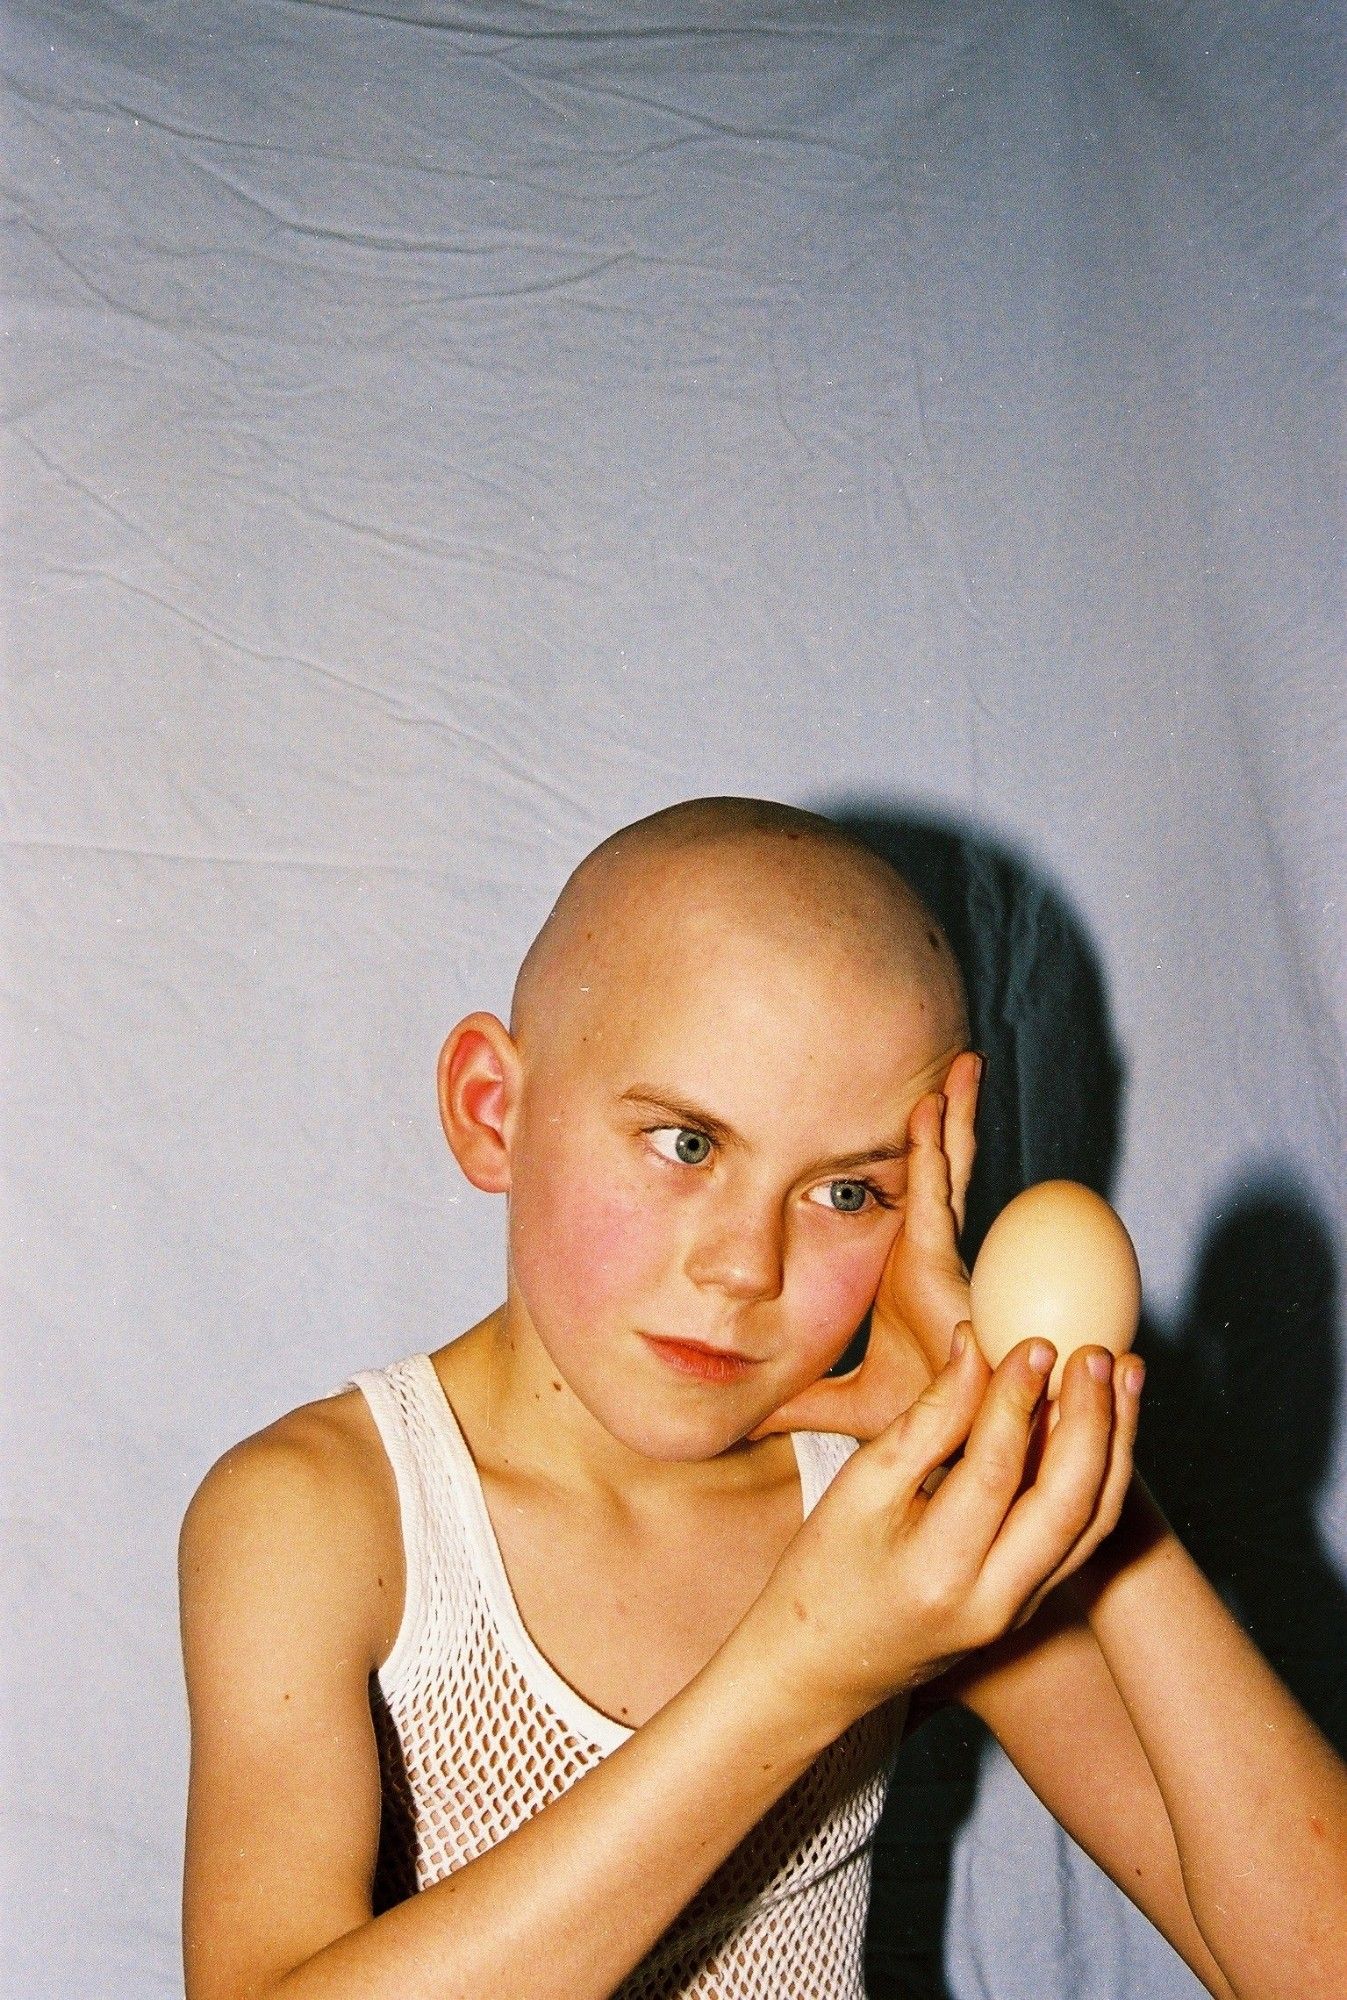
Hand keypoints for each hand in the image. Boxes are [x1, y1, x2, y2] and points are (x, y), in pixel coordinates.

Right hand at [751, 1327, 1141, 1732]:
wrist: (824, 1666)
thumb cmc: (825, 1571)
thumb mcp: (858, 1488)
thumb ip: (926, 1420)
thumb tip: (976, 1349)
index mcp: (938, 1572)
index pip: (994, 1471)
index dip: (1017, 1400)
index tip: (1034, 1342)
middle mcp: (993, 1601)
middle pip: (1067, 1502)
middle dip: (1092, 1419)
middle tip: (1096, 1352)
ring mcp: (1021, 1611)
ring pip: (1093, 1522)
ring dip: (1116, 1444)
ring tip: (1124, 1376)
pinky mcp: (1032, 1606)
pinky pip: (1083, 1536)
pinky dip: (1100, 1475)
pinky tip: (1105, 1424)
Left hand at [753, 1049, 982, 1440]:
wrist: (950, 1448)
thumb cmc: (916, 1423)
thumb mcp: (835, 1401)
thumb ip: (794, 1400)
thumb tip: (734, 1413)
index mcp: (904, 1275)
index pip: (905, 1198)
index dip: (909, 1155)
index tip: (896, 1108)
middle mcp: (927, 1257)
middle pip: (935, 1170)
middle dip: (944, 1118)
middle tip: (949, 1063)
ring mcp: (940, 1256)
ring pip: (944, 1168)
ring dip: (950, 1114)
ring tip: (959, 1062)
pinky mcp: (942, 1264)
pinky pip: (933, 1192)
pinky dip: (933, 1147)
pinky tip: (932, 1105)